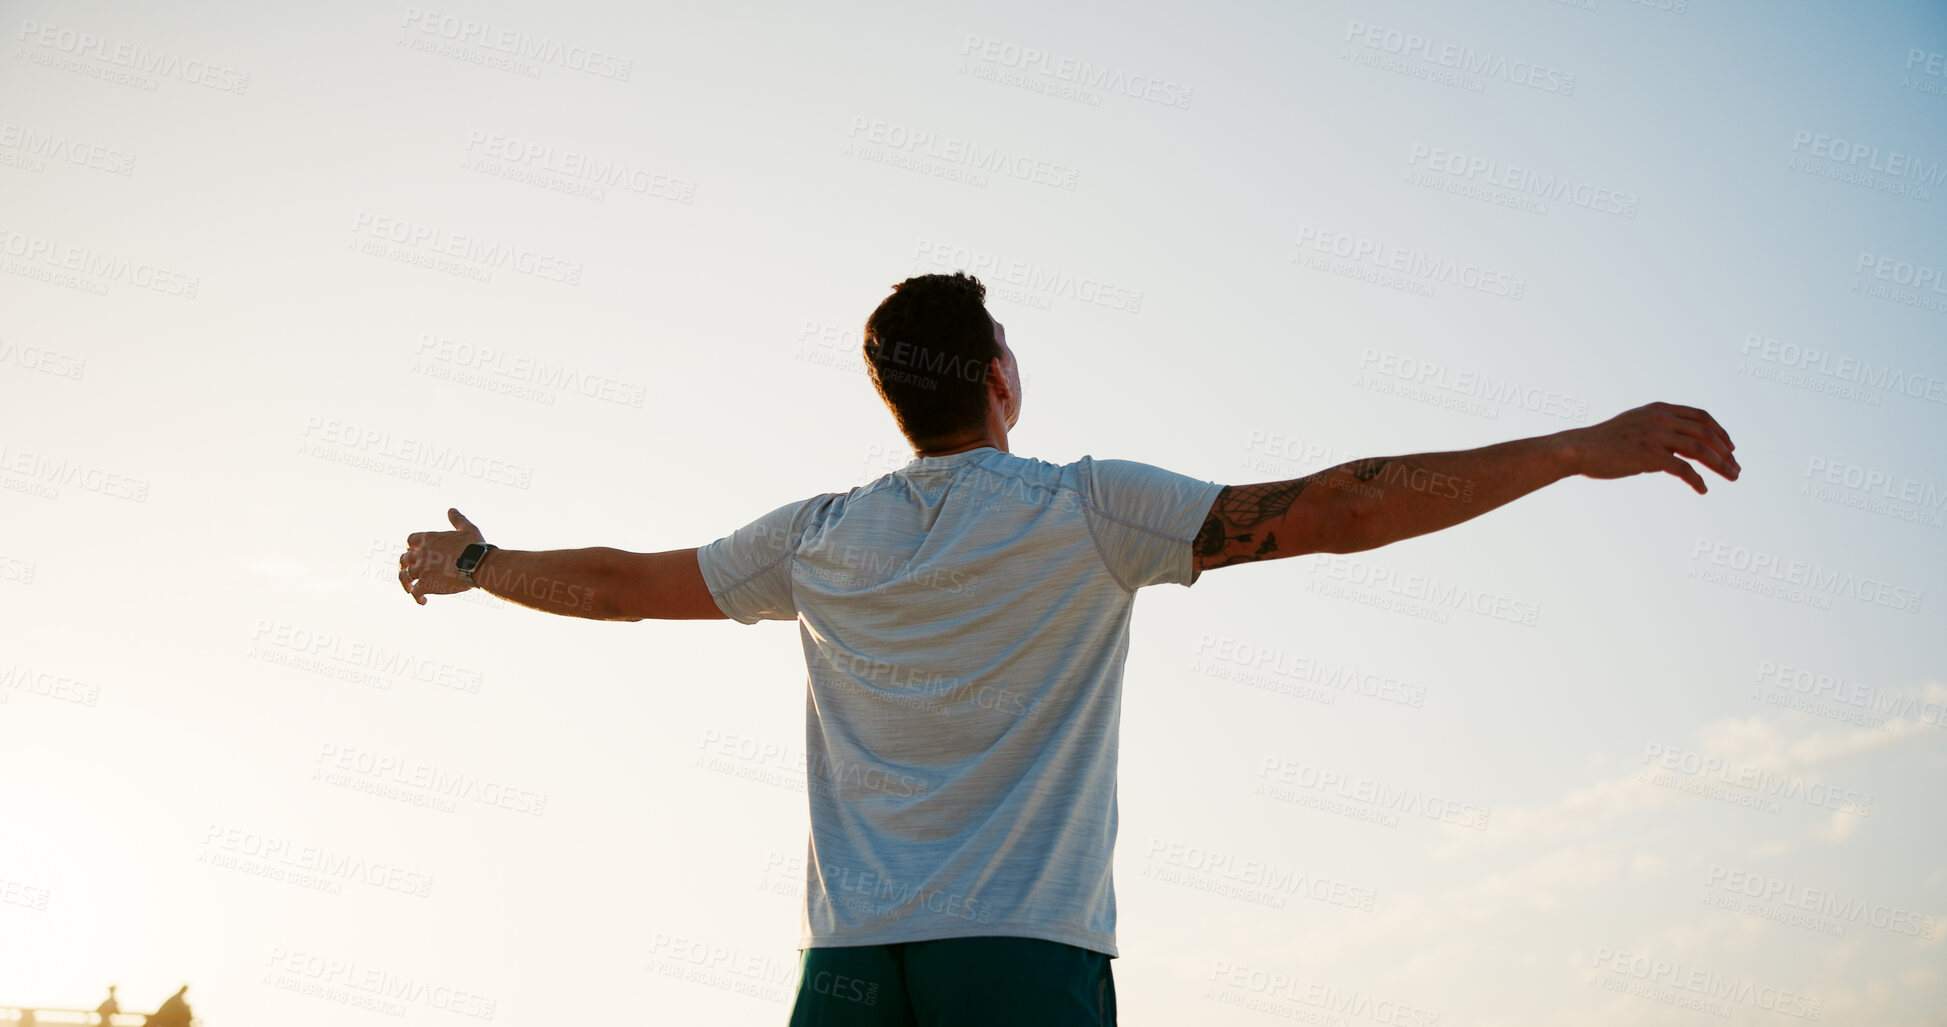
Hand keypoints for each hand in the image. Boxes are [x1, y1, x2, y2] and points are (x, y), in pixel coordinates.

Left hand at [399, 508, 485, 604]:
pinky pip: (415, 592)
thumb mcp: (467, 529)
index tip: (413, 552)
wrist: (477, 564)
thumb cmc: (474, 546)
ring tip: (410, 590)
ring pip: (404, 577)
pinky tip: (423, 602)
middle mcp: (421, 553)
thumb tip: (451, 509)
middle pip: (403, 559)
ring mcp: (421, 569)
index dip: (410, 547)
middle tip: (409, 574)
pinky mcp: (426, 584)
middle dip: (404, 566)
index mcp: (429, 538)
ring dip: (406, 584)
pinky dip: (417, 597)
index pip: (410, 540)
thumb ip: (457, 519)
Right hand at [1568, 402, 1738, 493]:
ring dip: (1720, 465)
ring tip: (1731, 477)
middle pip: (1706, 433)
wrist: (1578, 449)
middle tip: (1736, 468)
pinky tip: (1703, 489)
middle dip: (1726, 452)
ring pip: (1700, 450)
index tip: (1730, 447)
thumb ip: (1656, 428)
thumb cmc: (1604, 442)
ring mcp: (1655, 436)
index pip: (1701, 416)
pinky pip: (1683, 469)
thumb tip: (1675, 447)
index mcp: (1660, 409)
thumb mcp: (1635, 424)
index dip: (1720, 432)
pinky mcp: (1649, 455)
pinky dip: (1697, 480)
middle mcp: (1661, 418)